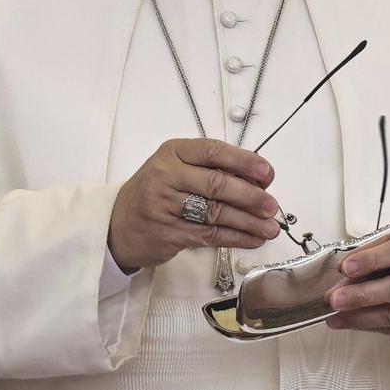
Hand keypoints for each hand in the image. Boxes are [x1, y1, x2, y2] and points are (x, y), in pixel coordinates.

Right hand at [107, 138, 280, 271]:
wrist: (118, 223)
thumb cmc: (155, 191)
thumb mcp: (176, 168)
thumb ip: (210, 169)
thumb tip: (257, 180)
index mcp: (173, 153)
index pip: (212, 151)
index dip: (243, 161)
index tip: (266, 172)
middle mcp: (166, 175)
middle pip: (216, 184)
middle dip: (250, 196)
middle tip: (271, 205)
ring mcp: (165, 205)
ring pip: (215, 213)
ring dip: (248, 222)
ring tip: (269, 227)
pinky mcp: (169, 232)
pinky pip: (209, 235)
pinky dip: (235, 237)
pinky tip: (252, 238)